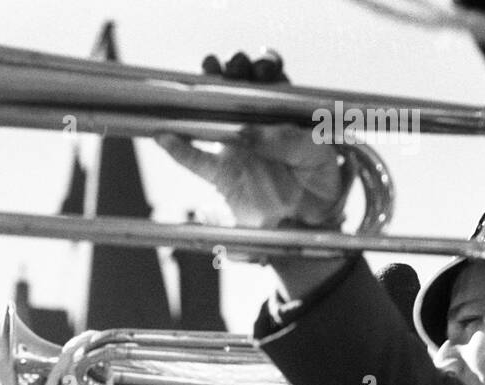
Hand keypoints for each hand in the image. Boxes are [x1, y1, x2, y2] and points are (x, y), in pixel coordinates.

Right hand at [156, 51, 347, 238]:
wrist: (314, 218)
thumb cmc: (319, 180)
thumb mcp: (315, 154)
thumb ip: (288, 140)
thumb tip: (249, 133)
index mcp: (283, 111)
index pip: (269, 82)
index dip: (262, 68)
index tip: (261, 69)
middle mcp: (256, 124)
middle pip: (236, 91)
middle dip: (230, 72)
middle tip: (228, 66)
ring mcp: (237, 147)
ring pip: (214, 118)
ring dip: (204, 97)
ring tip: (203, 79)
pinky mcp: (223, 175)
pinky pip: (198, 161)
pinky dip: (180, 150)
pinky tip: (164, 137)